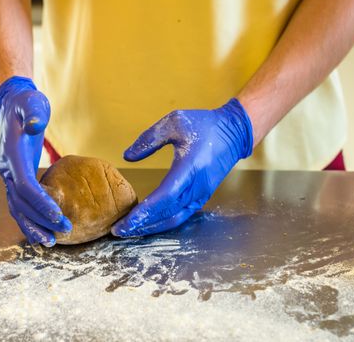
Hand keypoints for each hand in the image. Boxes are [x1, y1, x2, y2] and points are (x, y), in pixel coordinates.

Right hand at [0, 76, 71, 245]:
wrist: (11, 106)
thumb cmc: (25, 104)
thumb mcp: (31, 102)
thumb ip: (33, 112)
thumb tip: (34, 125)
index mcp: (12, 154)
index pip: (25, 185)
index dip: (41, 202)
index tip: (59, 216)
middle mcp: (6, 167)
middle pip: (21, 202)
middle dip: (41, 219)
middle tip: (65, 230)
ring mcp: (9, 174)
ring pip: (17, 207)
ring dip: (33, 225)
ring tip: (51, 242)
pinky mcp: (15, 177)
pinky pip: (21, 203)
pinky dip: (30, 217)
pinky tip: (44, 229)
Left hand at [112, 98, 252, 236]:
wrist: (234, 131)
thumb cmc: (204, 125)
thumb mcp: (174, 122)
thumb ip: (149, 139)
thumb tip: (127, 157)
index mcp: (190, 167)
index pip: (165, 196)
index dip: (145, 211)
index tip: (127, 221)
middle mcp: (197, 186)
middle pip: (167, 213)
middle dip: (142, 224)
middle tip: (119, 231)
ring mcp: (201, 193)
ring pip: (174, 218)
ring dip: (152, 227)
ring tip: (131, 230)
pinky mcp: (202, 196)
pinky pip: (181, 214)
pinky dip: (164, 221)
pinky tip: (149, 222)